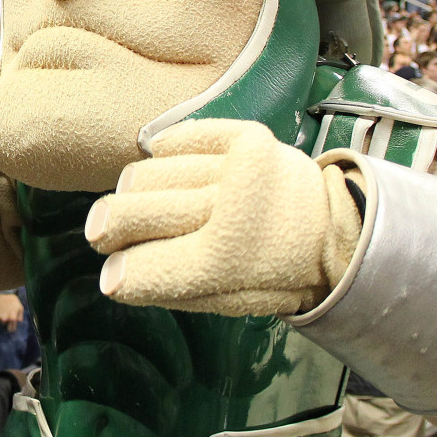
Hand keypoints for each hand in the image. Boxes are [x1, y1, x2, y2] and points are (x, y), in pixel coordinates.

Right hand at [0, 293, 23, 331]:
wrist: (2, 290)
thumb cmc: (12, 298)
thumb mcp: (20, 306)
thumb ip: (20, 315)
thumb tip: (18, 321)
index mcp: (12, 318)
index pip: (11, 329)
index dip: (11, 328)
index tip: (10, 327)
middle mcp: (4, 319)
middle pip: (4, 324)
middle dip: (5, 319)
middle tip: (5, 311)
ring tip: (1, 307)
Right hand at [84, 119, 361, 316]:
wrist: (333, 228)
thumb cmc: (273, 271)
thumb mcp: (227, 301)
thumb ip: (169, 288)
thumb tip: (113, 275)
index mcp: (225, 262)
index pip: (143, 267)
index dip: (119, 274)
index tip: (112, 275)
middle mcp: (228, 207)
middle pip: (135, 211)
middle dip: (108, 226)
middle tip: (103, 234)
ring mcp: (235, 164)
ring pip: (147, 173)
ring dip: (136, 193)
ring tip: (148, 204)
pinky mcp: (241, 135)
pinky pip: (176, 139)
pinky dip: (161, 155)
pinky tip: (164, 167)